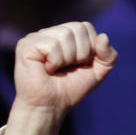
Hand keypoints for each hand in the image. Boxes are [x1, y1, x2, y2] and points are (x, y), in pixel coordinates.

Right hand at [2, 21, 116, 134]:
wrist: (50, 108)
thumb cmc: (69, 91)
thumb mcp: (96, 74)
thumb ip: (108, 56)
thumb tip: (103, 37)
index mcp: (65, 36)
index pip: (85, 26)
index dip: (89, 48)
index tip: (79, 65)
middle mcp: (50, 33)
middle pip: (78, 27)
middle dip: (80, 54)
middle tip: (67, 69)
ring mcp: (37, 37)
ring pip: (65, 35)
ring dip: (67, 59)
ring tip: (56, 70)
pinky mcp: (26, 45)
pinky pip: (52, 45)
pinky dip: (55, 62)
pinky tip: (46, 70)